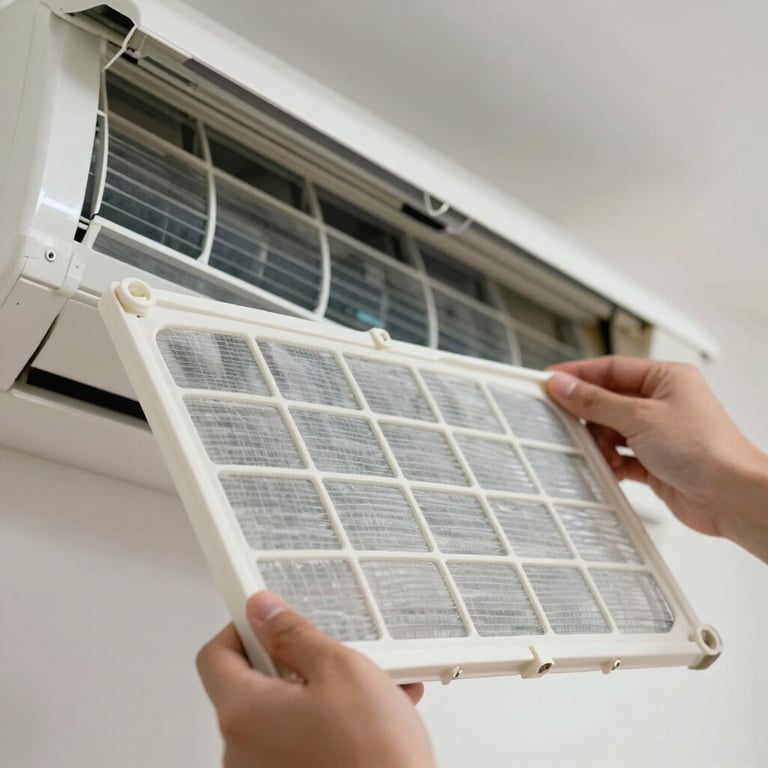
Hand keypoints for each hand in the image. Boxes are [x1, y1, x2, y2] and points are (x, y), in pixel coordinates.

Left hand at [196, 592, 434, 767]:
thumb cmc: (372, 754)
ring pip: (280, 713)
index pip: (214, 655)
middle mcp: (242, 751)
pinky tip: (366, 716)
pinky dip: (323, 724)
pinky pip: (295, 741)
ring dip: (316, 693)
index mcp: (243, 713)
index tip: (272, 621)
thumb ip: (294, 634)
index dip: (243, 629)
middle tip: (326, 657)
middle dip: (291, 663)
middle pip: (250, 684)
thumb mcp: (339, 669)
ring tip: (362, 689)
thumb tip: (264, 611)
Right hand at [546, 356, 767, 560]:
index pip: (611, 368)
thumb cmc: (707, 450)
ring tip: (597, 451)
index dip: (578, 374)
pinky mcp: (655, 462)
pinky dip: (611, 463)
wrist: (732, 496)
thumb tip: (565, 386)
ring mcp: (659, 434)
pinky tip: (610, 468)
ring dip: (601, 443)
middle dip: (589, 415)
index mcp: (666, 379)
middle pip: (608, 401)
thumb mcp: (640, 417)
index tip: (549, 381)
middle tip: (564, 420)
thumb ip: (596, 402)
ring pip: (611, 431)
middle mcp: (663, 404)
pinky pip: (620, 457)